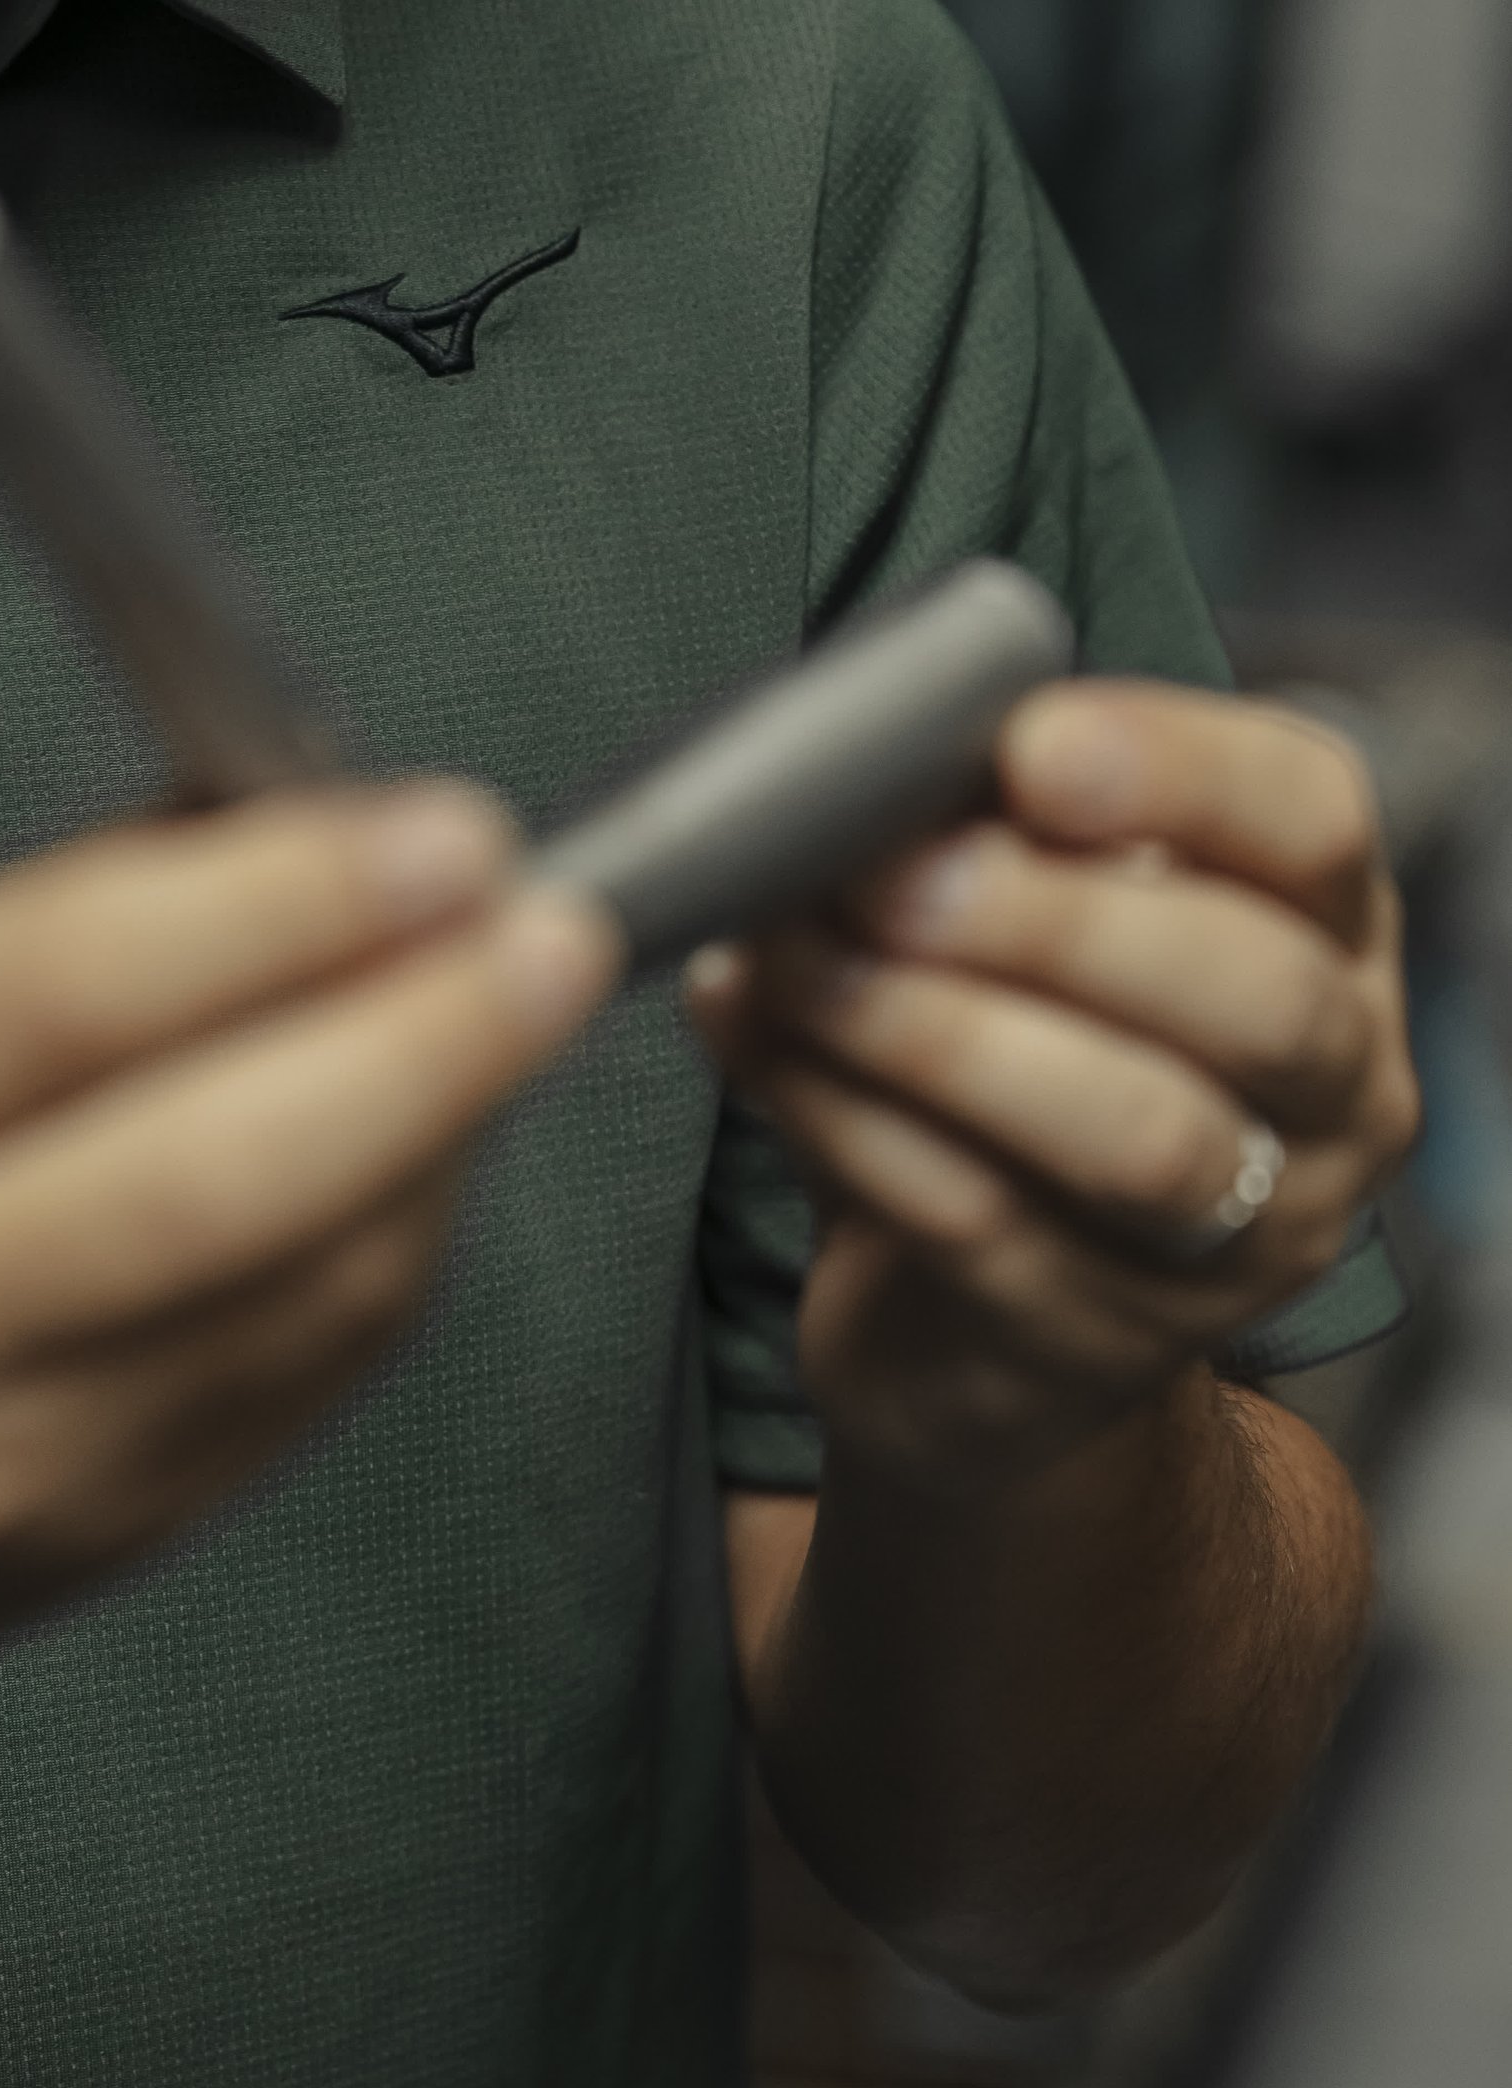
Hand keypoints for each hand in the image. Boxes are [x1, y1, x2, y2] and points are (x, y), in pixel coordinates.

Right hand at [0, 785, 617, 1739]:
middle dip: (423, 1035)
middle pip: (205, 1174)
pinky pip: (310, 1372)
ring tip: (521, 998)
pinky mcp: (97, 1550)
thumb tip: (296, 821)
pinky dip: (403, 1234)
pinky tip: (438, 1133)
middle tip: (552, 927)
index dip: (275, 908)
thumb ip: (31, 933)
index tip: (435, 834)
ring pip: (297, 1290)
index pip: (43, 1003)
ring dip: (448, 1129)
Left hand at [685, 684, 1421, 1491]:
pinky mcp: (1097, 1342)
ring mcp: (1237, 1241)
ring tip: (795, 960)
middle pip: (1250, 992)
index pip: (1314, 821)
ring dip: (939, 1031)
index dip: (1180, 771)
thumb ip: (988, 839)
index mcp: (1327, 937)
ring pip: (1129, 1133)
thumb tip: (865, 767)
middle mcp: (1331, 1094)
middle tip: (886, 873)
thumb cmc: (1015, 1065)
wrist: (977, 1326)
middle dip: (1050, 918)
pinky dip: (847, 1118)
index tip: (1028, 744)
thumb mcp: (1029, 928)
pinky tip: (757, 1037)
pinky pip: (977, 1222)